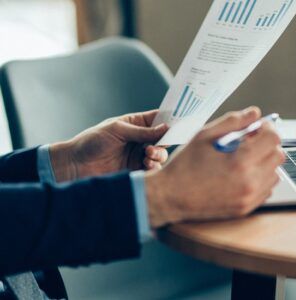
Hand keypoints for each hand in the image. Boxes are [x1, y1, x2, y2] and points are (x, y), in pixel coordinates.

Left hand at [49, 110, 168, 181]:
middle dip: (165, 141)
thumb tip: (166, 128)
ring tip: (149, 155)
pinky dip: (154, 166)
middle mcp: (139, 139)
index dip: (170, 121)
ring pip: (160, 154)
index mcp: (135, 124)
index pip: (158, 119)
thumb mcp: (118, 131)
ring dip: (159, 154)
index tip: (180, 123)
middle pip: (163, 139)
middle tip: (156, 145)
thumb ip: (142, 131)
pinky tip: (147, 164)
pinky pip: (152, 168)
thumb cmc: (92, 142)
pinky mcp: (136, 170)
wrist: (76, 165)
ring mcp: (138, 155)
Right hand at [146, 107, 284, 227]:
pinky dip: (260, 178)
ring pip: (275, 173)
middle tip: (249, 141)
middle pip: (278, 155)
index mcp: (240, 161)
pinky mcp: (246, 208)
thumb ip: (233, 121)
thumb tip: (255, 113)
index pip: (273, 138)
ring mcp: (249, 198)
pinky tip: (241, 174)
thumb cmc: (185, 165)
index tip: (257, 127)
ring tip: (243, 159)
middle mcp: (249, 182)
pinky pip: (266, 189)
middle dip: (267, 144)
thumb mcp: (204, 135)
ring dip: (265, 162)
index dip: (267, 128)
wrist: (171, 196)